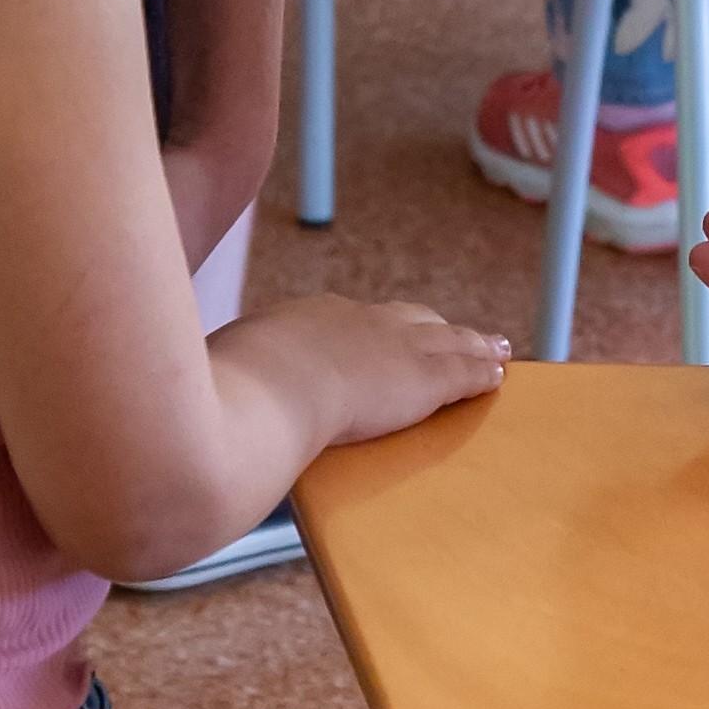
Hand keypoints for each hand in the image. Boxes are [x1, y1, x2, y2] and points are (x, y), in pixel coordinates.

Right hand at [240, 295, 509, 458]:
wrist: (268, 389)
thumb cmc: (232, 387)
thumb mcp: (224, 371)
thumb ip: (230, 375)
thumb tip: (210, 387)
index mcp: (310, 320)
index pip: (352, 322)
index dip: (376, 329)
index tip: (384, 334)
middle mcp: (359, 322)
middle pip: (410, 319)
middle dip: (433, 327)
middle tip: (454, 332)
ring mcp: (395, 345)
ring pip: (447, 340)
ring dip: (472, 345)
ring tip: (495, 349)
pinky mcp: (424, 376)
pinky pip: (463, 371)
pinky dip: (482, 371)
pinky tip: (498, 373)